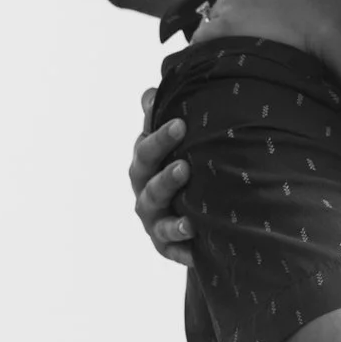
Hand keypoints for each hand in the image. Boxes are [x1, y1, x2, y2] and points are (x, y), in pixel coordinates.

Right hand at [128, 88, 191, 261]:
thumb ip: (161, 119)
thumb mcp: (175, 145)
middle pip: (147, 179)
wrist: (191, 215)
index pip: (146, 145)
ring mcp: (153, 219)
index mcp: (146, 162)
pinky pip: (171, 249)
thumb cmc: (182, 168)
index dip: (158, 135)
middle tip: (185, 166)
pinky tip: (195, 247)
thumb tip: (149, 92)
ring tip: (189, 218)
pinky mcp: (165, 245)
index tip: (180, 124)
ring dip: (172, 219)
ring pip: (157, 217)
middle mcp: (145, 189)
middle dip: (165, 176)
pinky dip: (181, 249)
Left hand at [192, 0, 340, 68]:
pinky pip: (205, 36)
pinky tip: (222, 64)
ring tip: (242, 56)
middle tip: (260, 43)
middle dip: (245, 16)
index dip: (269, 3)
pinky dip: (209, 49)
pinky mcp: (225, 21)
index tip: (278, 22)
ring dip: (227, 32)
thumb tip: (336, 6)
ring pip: (219, 14)